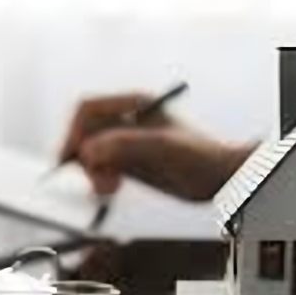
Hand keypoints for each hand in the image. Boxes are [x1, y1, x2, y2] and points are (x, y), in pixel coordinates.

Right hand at [59, 93, 252, 200]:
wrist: (220, 178)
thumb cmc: (200, 157)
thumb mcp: (163, 148)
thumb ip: (125, 145)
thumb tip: (88, 151)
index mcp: (133, 103)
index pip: (87, 109)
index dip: (75, 131)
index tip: (76, 158)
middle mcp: (126, 119)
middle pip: (84, 132)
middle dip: (83, 157)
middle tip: (97, 181)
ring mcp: (125, 142)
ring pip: (88, 153)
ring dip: (89, 172)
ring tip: (109, 189)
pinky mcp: (127, 163)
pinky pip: (98, 168)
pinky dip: (97, 179)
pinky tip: (112, 190)